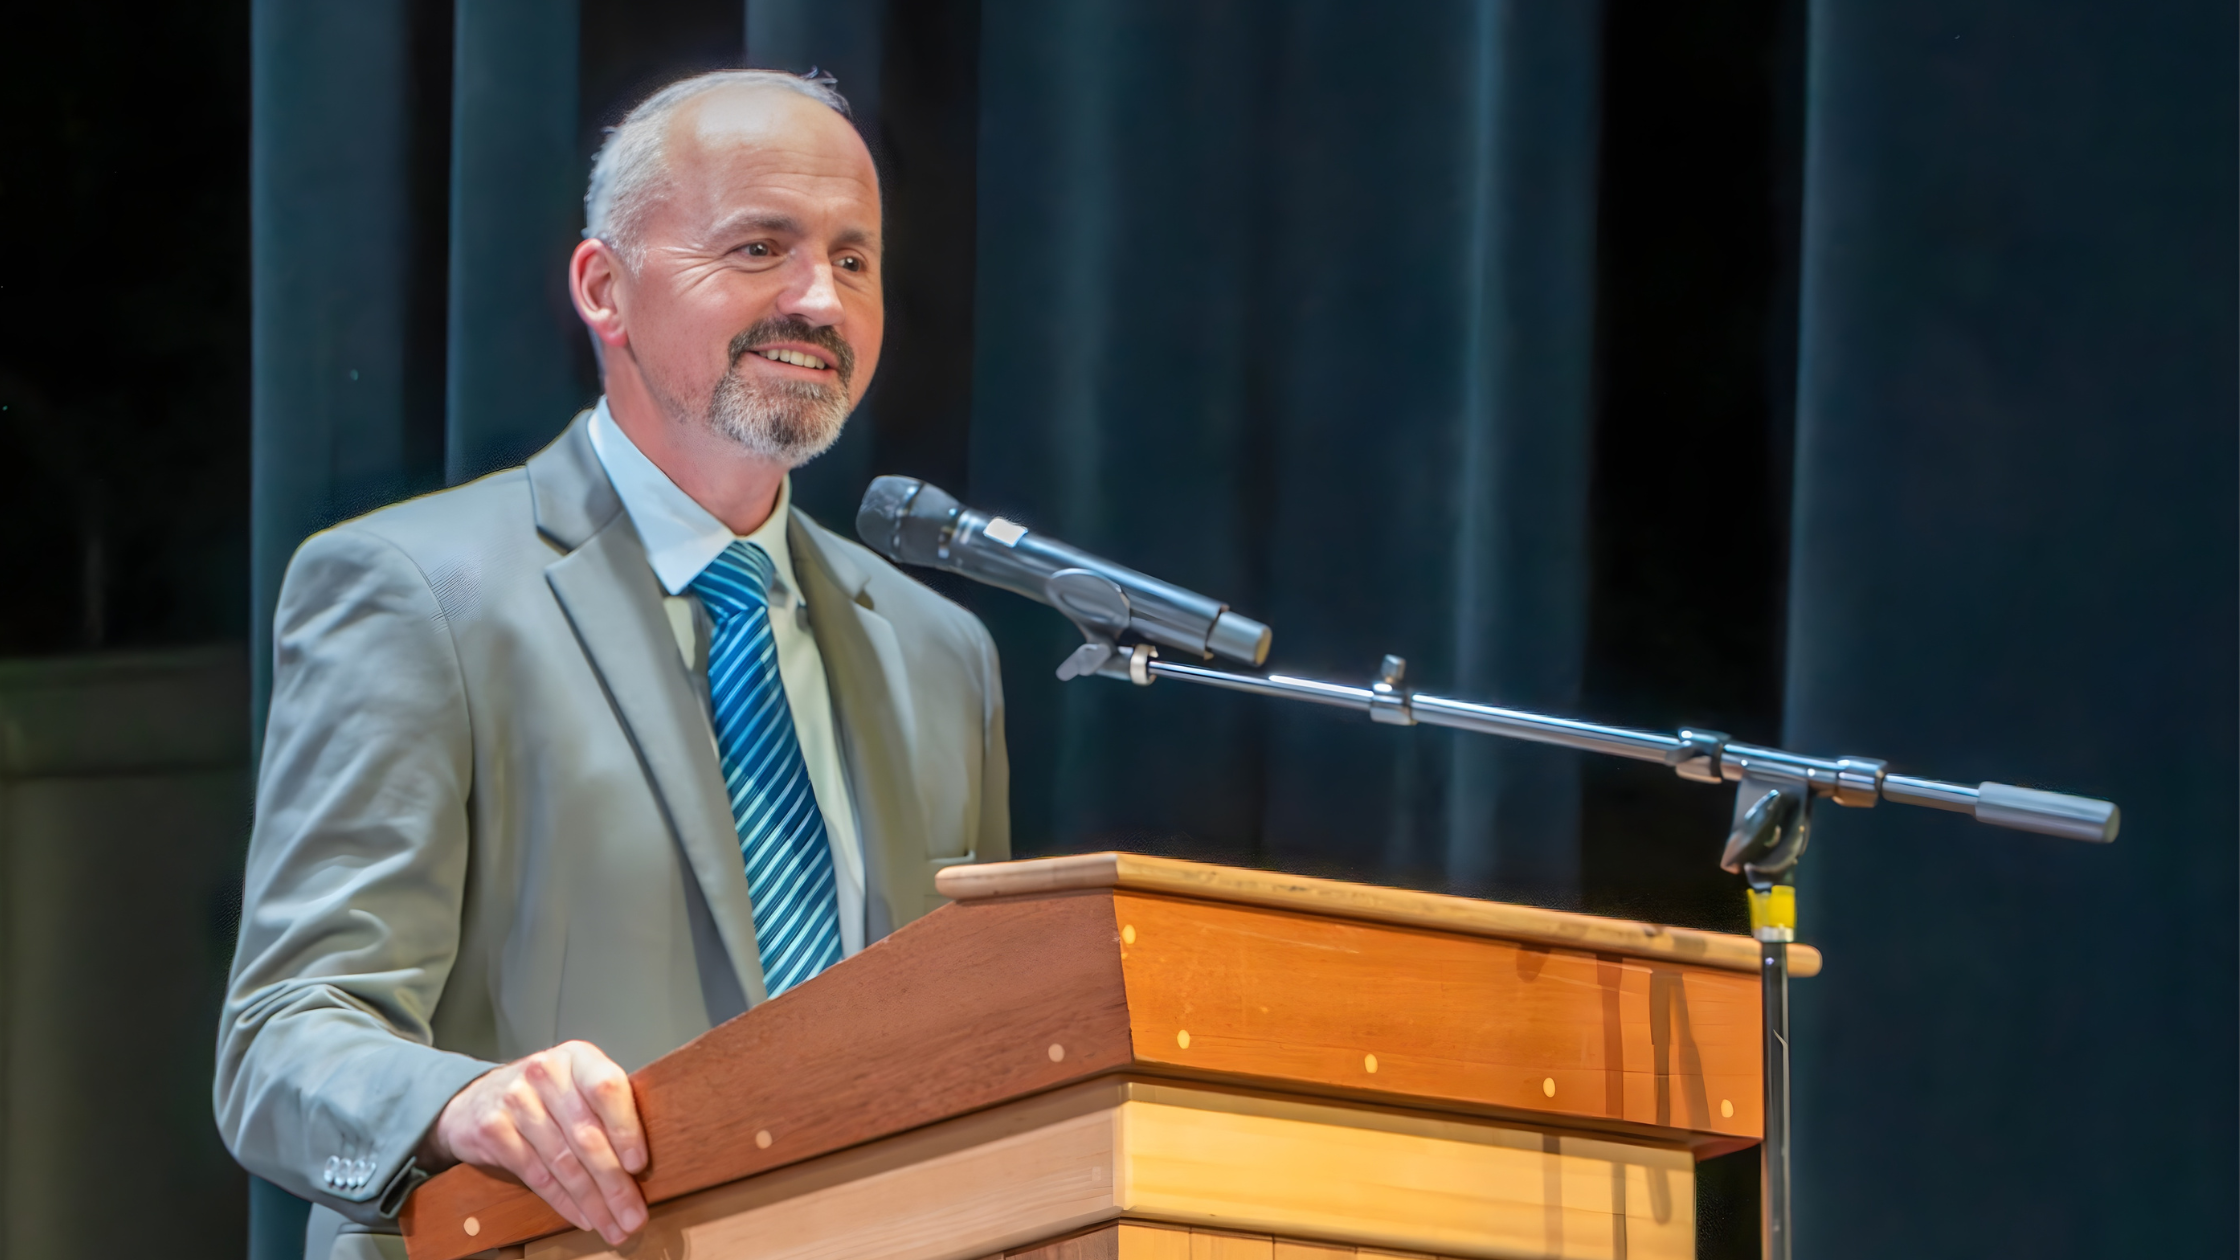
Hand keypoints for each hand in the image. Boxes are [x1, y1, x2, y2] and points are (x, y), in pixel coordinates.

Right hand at [424, 1040, 648, 1244]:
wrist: (478, 1098)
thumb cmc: (546, 1096)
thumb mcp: (577, 1086)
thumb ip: (606, 1111)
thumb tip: (644, 1167)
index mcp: (578, 1057)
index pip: (607, 1088)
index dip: (625, 1129)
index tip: (639, 1166)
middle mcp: (545, 1072)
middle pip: (586, 1135)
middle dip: (614, 1184)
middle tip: (633, 1217)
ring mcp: (515, 1100)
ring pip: (563, 1161)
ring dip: (592, 1201)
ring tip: (612, 1225)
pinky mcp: (492, 1130)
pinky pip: (537, 1175)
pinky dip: (563, 1202)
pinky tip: (582, 1217)